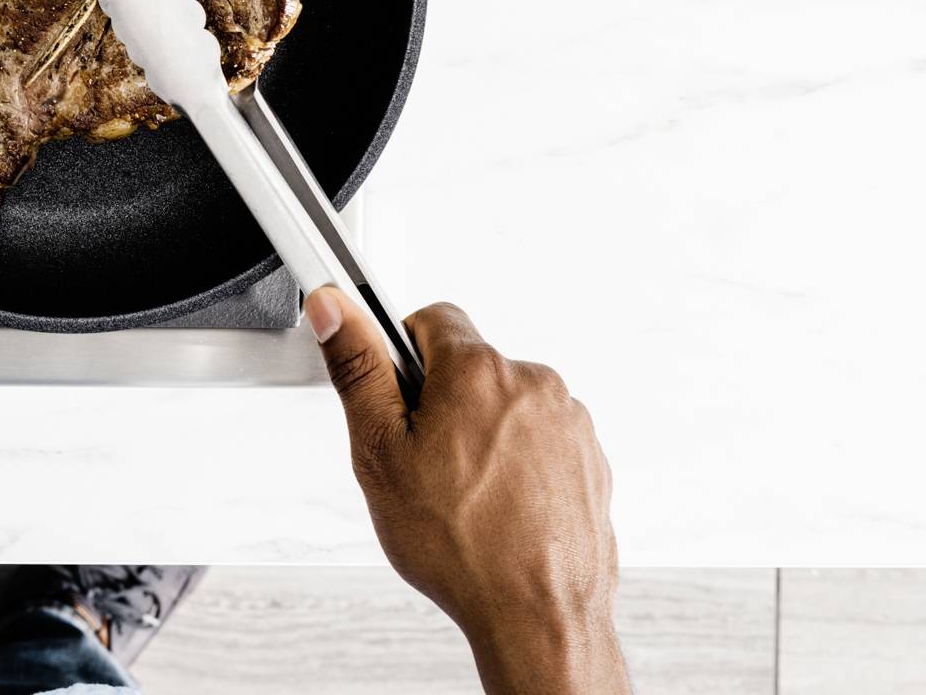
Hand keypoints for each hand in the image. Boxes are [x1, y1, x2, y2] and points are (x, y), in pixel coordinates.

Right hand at [308, 289, 626, 694]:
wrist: (539, 616)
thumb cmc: (462, 547)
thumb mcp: (381, 454)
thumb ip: (357, 369)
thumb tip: (336, 310)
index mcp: (477, 371)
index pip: (430, 318)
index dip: (401, 353)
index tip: (395, 392)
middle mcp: (533, 384)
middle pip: (468, 366)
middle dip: (440, 401)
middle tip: (422, 459)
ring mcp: (569, 422)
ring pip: (505, 405)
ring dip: (482, 432)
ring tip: (463, 493)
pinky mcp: (590, 458)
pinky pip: (540, 439)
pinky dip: (518, 462)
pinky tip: (498, 506)